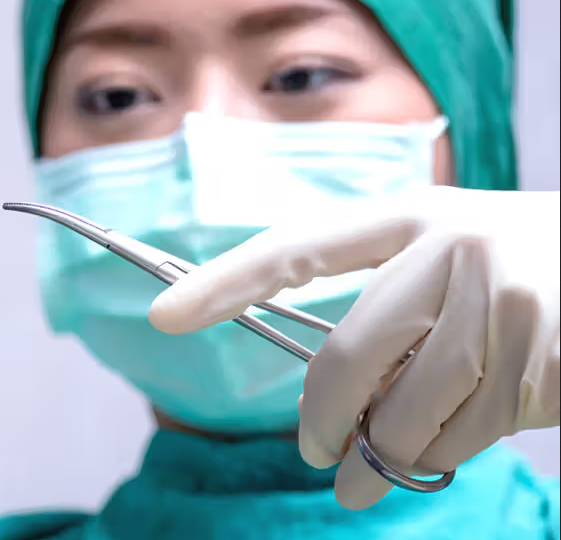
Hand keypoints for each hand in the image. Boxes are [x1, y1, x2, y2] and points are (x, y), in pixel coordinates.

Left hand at [148, 186, 559, 508]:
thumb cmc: (524, 269)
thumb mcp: (453, 259)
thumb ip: (386, 310)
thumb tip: (329, 400)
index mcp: (414, 215)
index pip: (297, 247)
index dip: (225, 282)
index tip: (165, 313)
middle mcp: (454, 250)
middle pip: (344, 358)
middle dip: (317, 420)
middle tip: (310, 450)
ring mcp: (499, 307)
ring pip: (401, 413)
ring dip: (377, 458)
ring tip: (364, 473)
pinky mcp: (537, 365)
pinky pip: (456, 439)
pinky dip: (436, 458)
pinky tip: (439, 448)